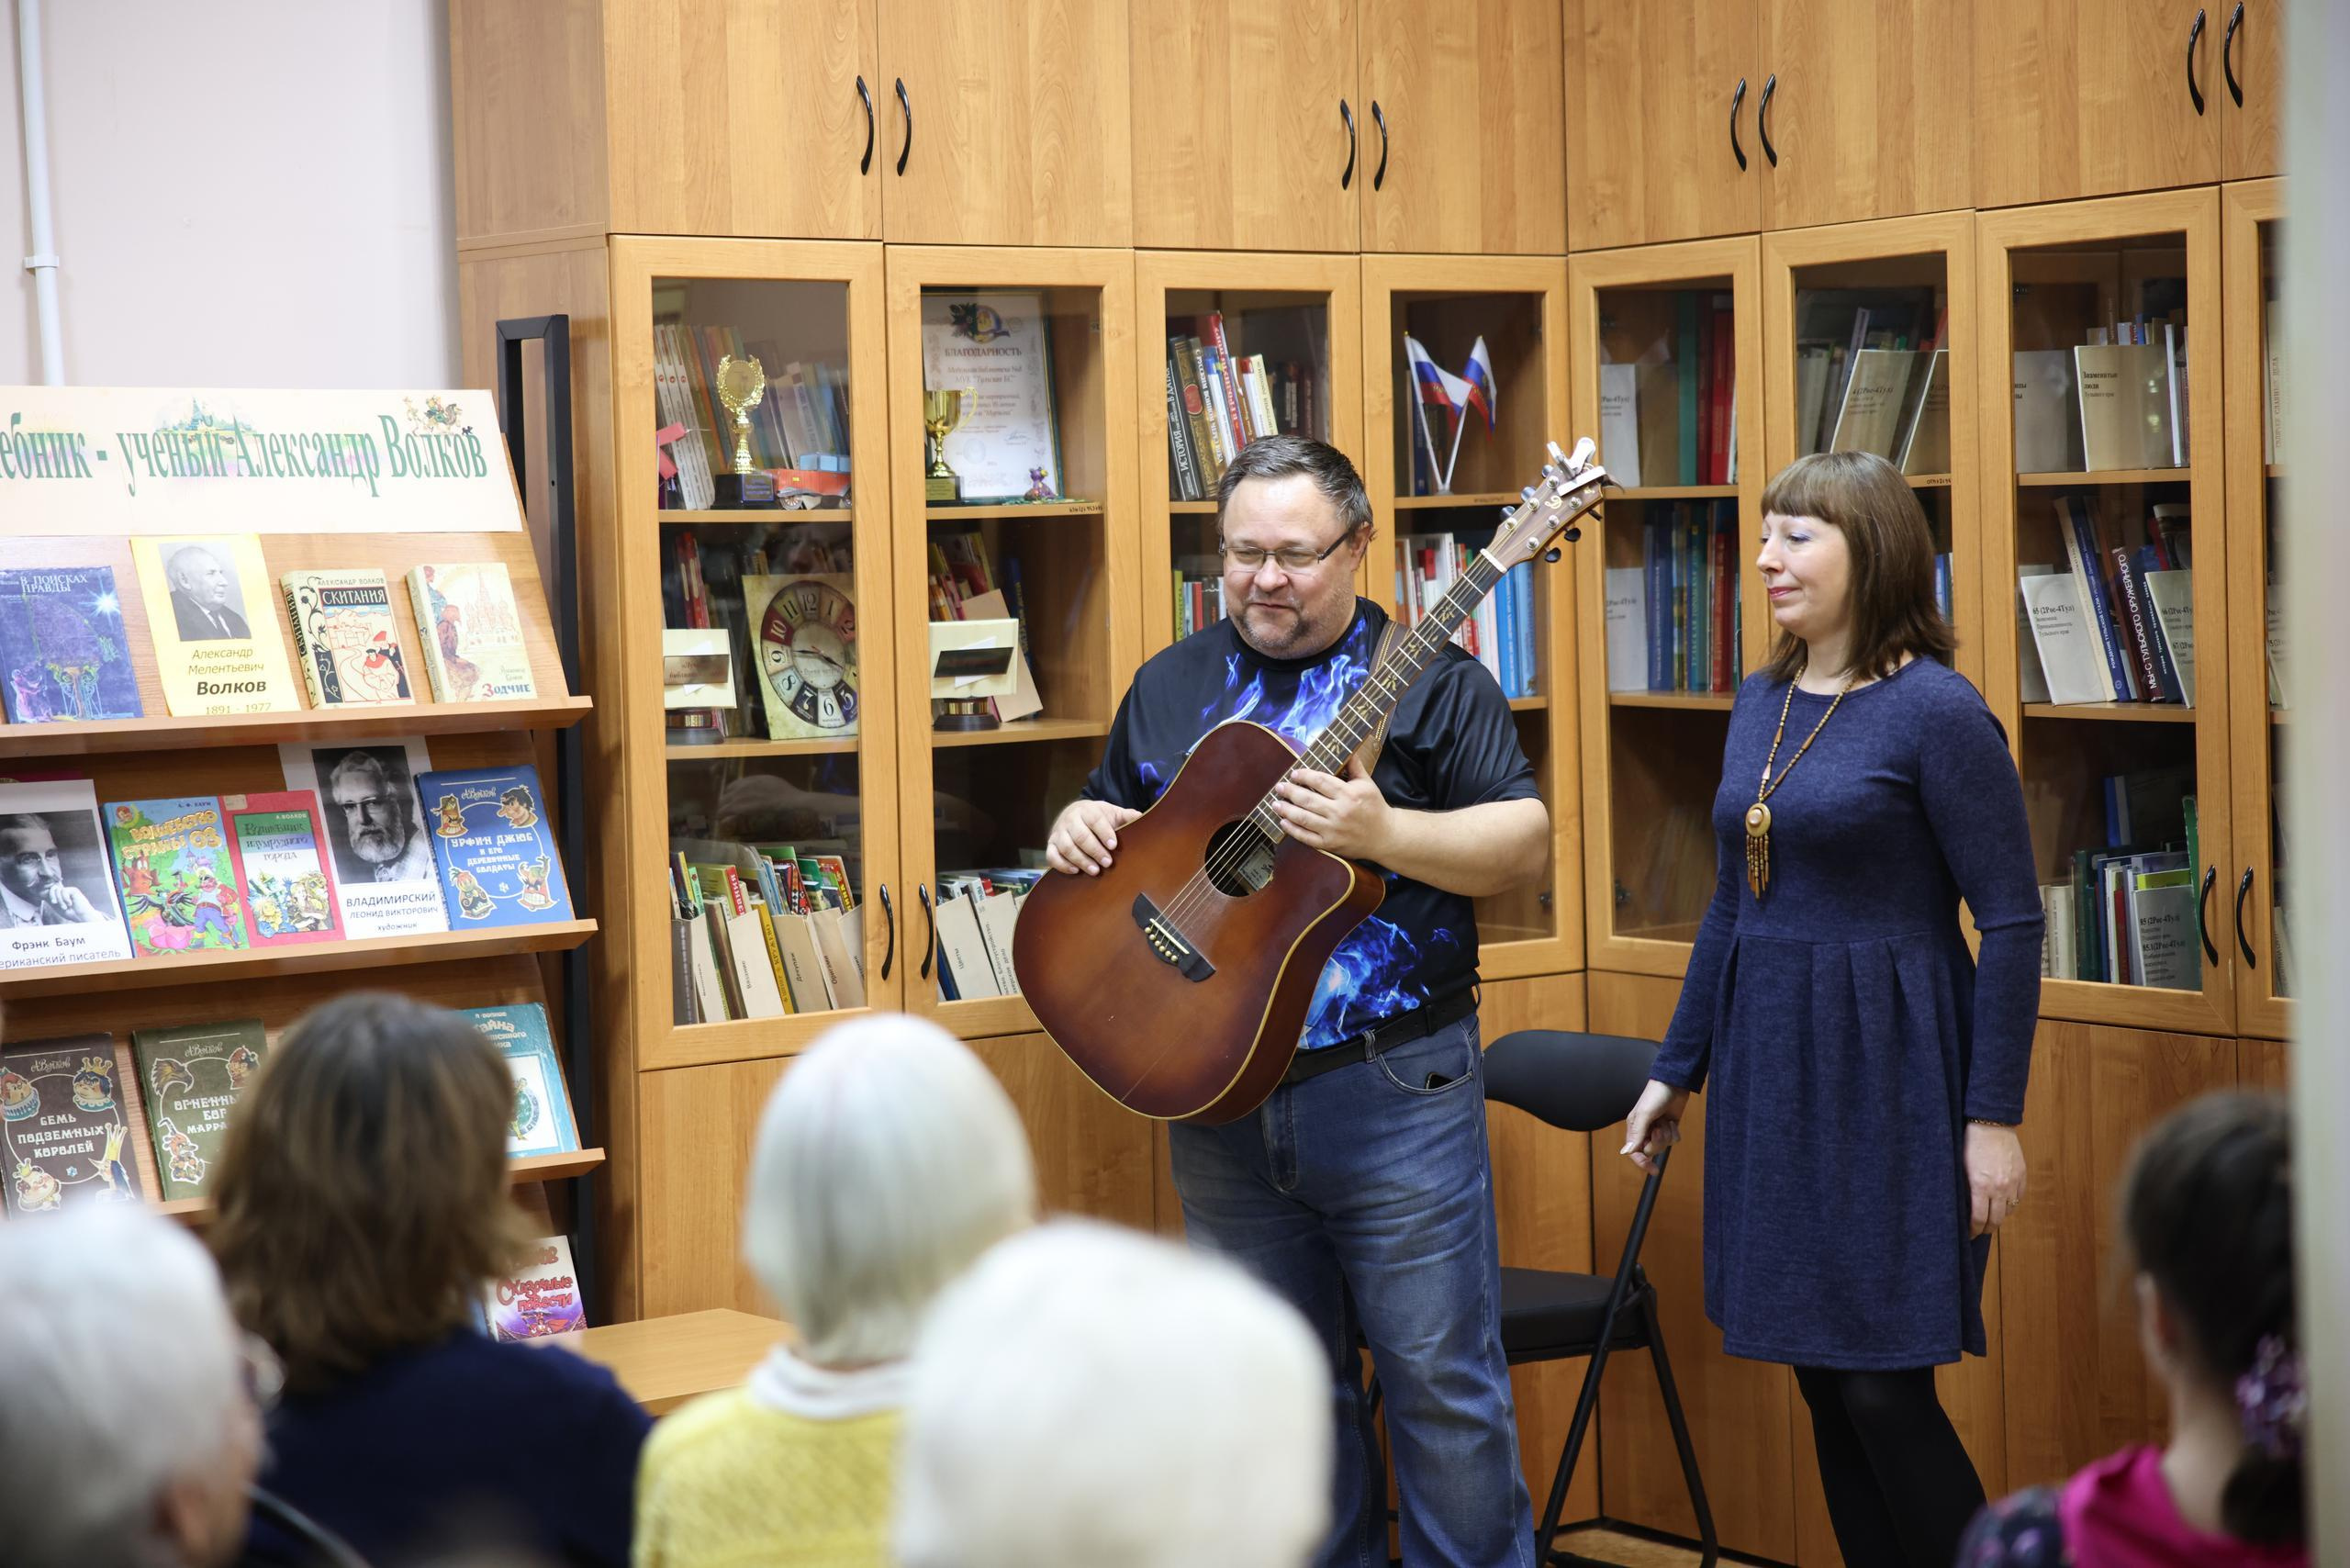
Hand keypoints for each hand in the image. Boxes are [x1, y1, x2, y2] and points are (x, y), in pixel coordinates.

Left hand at [40, 883, 97, 922]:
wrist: (81, 916)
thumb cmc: (70, 913)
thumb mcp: (56, 906)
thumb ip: (50, 898)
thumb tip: (41, 892)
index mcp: (59, 895)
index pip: (50, 889)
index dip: (48, 892)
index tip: (49, 900)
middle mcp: (63, 891)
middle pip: (52, 887)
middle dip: (51, 896)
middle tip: (54, 903)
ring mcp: (69, 890)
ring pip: (57, 890)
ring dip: (60, 900)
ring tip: (65, 907)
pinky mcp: (73, 890)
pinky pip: (64, 891)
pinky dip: (65, 899)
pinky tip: (71, 903)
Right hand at [1046, 799, 1140, 875]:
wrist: (1074, 813)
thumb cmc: (1097, 817)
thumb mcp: (1112, 813)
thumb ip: (1126, 816)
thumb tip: (1141, 817)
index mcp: (1087, 810)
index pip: (1095, 820)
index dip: (1104, 833)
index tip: (1114, 845)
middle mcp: (1070, 820)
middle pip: (1080, 836)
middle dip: (1094, 851)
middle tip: (1108, 863)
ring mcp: (1058, 833)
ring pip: (1066, 847)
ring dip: (1081, 860)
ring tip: (1095, 871)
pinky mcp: (1051, 845)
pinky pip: (1052, 856)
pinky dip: (1062, 865)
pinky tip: (1076, 871)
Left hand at [1270, 757, 1390, 859]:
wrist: (1385, 836)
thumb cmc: (1375, 807)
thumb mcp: (1367, 784)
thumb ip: (1355, 766)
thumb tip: (1346, 748)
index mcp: (1349, 794)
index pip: (1321, 781)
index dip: (1305, 776)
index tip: (1294, 773)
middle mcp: (1340, 812)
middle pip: (1308, 799)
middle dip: (1290, 792)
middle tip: (1279, 787)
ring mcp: (1333, 830)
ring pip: (1304, 818)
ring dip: (1286, 810)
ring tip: (1275, 804)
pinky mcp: (1330, 844)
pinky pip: (1306, 837)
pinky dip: (1293, 830)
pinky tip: (1283, 822)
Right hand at [1620, 1079, 1689, 1172]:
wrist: (1674, 1083)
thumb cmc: (1655, 1096)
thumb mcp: (1645, 1114)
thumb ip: (1637, 1134)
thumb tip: (1626, 1152)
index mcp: (1634, 1128)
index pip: (1634, 1151)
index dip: (1642, 1162)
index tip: (1653, 1170)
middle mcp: (1645, 1131)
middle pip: (1651, 1150)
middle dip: (1658, 1141)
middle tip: (1659, 1128)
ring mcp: (1658, 1130)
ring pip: (1664, 1146)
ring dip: (1667, 1134)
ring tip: (1666, 1121)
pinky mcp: (1670, 1128)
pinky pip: (1674, 1140)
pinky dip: (1674, 1131)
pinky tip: (1673, 1121)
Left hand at [1966, 1123, 2026, 1238]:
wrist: (1991, 1124)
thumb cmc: (1971, 1143)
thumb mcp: (1962, 1168)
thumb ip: (1967, 1189)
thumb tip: (1966, 1207)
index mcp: (1980, 1186)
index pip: (1979, 1218)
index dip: (1974, 1230)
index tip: (1970, 1234)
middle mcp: (1999, 1188)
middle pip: (1996, 1220)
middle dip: (1987, 1228)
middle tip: (1980, 1231)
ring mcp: (2013, 1182)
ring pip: (2009, 1210)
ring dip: (2000, 1216)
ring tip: (1991, 1216)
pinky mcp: (2022, 1175)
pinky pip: (2019, 1197)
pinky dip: (2012, 1202)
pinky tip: (2003, 1202)